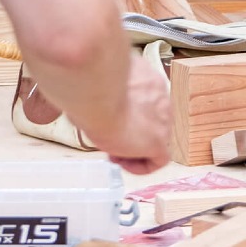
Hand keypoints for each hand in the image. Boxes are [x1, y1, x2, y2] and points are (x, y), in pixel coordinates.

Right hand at [77, 52, 172, 174]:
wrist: (96, 93)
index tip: (111, 120)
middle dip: (132, 132)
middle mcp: (161, 97)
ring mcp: (163, 119)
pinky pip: (159, 160)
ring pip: (156, 140)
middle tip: (110, 138)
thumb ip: (102, 91)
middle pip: (152, 121)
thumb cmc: (89, 84)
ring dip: (134, 149)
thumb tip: (82, 99)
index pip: (146, 102)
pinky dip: (141, 166)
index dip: (129, 115)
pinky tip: (121, 162)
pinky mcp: (158, 141)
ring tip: (113, 152)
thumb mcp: (98, 84)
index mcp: (149, 80)